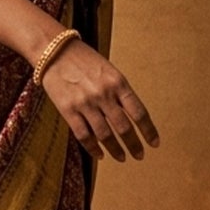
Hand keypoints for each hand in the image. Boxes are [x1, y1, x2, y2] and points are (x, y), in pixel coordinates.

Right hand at [39, 38, 159, 161]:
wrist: (54, 51)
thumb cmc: (84, 60)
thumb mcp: (109, 70)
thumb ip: (119, 92)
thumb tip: (130, 118)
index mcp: (117, 82)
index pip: (138, 112)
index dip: (148, 130)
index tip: (154, 143)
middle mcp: (103, 94)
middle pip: (124, 127)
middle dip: (134, 145)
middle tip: (139, 155)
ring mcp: (85, 103)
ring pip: (105, 135)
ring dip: (115, 149)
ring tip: (122, 158)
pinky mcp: (68, 110)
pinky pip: (84, 135)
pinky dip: (93, 148)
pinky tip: (100, 155)